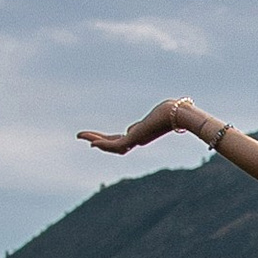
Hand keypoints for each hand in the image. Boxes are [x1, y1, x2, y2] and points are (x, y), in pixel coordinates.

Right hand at [78, 99, 206, 155]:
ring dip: (94, 140)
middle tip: (80, 136)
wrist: (177, 114)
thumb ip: (141, 126)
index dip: (105, 140)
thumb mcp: (151, 118)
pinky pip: (115, 144)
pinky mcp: (135, 139)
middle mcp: (136, 140)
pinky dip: (103, 145)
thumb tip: (133, 129)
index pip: (118, 139)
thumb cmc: (169, 113)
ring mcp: (135, 140)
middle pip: (111, 142)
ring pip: (110, 145)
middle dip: (96, 139)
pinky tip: (93, 143)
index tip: (94, 139)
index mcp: (139, 135)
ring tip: (80, 135)